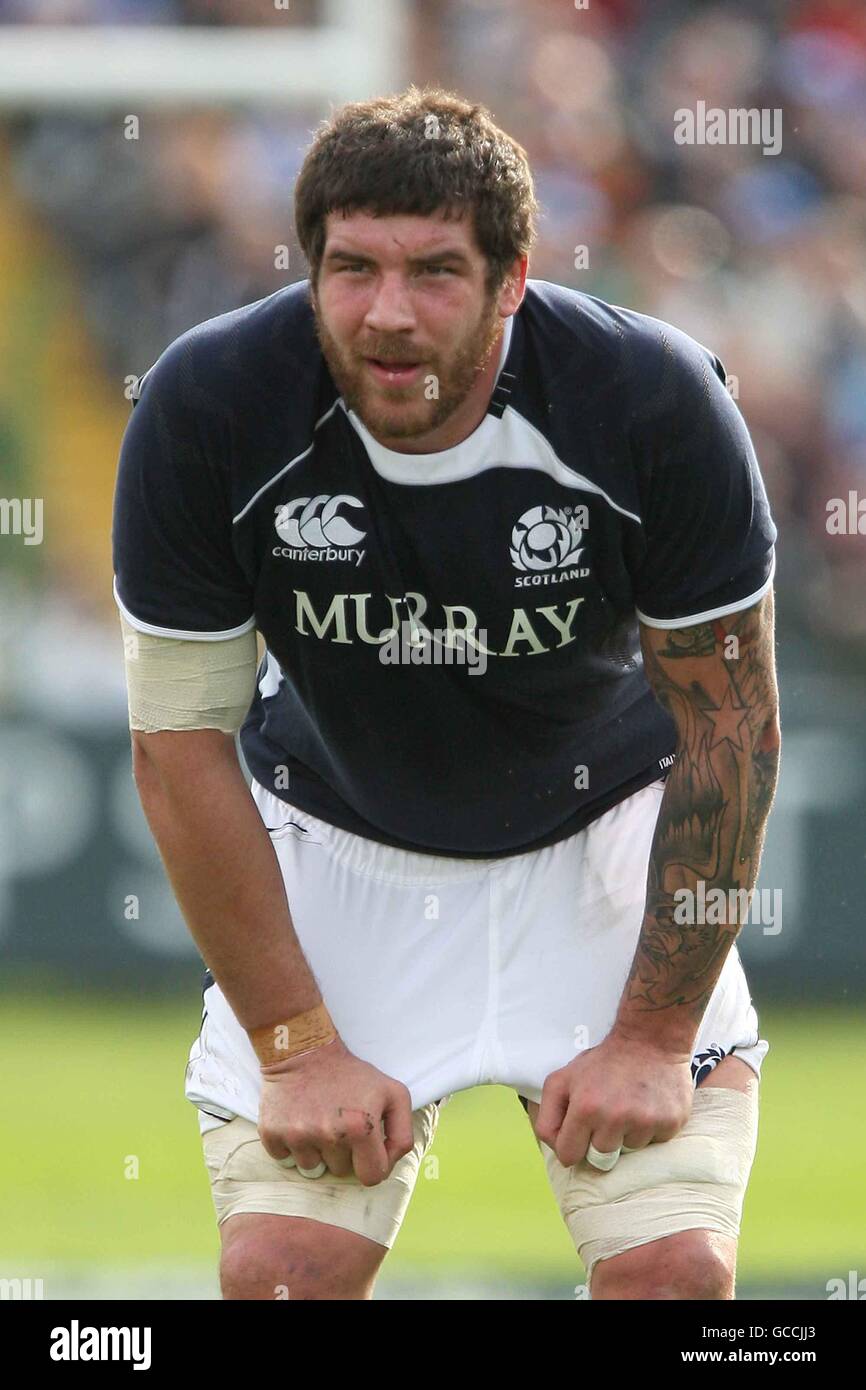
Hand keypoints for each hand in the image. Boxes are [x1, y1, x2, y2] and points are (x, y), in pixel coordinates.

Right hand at [257, 1036, 414, 1185]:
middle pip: (341, 1172)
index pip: (372, 1177)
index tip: (366, 1149)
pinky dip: (291, 1146)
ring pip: (312, 1169)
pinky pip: (284, 1159)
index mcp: (361, 1129)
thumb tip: (389, 1163)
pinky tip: (298, 1120)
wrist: (304, 1049)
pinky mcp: (272, 1133)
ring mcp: (298, 1136)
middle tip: (339, 1123)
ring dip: (317, 1150)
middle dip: (344, 1153)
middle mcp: (329, 1135)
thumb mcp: (393, 1093)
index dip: (372, 1165)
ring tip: (318, 1120)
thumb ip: (403, 1132)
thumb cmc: (351, 1073)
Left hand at [532, 1029, 693, 1168]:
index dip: (572, 1147)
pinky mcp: (670, 1122)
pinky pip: (655, 1143)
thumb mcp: (563, 1078)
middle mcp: (615, 1118)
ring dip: (627, 1135)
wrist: (651, 1038)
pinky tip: (648, 1105)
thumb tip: (556, 1148)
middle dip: (600, 1142)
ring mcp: (645, 1122)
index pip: (568, 1156)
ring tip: (630, 1106)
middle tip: (607, 1116)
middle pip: (600, 1159)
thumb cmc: (604, 1061)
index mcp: (585, 1108)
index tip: (579, 1136)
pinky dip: (650, 1129)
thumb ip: (549, 1114)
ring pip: (629, 1151)